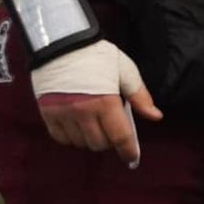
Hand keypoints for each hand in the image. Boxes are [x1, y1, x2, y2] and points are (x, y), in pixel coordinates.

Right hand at [32, 39, 160, 166]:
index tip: (132, 159)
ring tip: (95, 124)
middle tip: (112, 129)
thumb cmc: (98, 56)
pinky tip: (78, 126)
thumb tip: (155, 116)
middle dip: (109, 141)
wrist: (62, 44)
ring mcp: (62, 114)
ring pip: (80, 143)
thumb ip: (140, 96)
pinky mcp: (47, 113)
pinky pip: (61, 138)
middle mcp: (82, 112)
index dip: (128, 151)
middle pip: (99, 144)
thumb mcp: (126, 71)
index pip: (119, 136)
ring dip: (90, 139)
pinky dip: (72, 137)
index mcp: (105, 101)